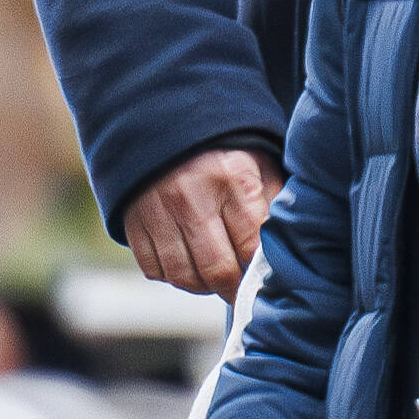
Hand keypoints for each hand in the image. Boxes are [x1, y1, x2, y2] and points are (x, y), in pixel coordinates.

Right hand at [122, 148, 279, 299]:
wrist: (166, 128)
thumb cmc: (224, 155)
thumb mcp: (258, 165)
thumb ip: (275, 203)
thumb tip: (284, 247)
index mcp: (232, 180)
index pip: (251, 247)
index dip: (258, 271)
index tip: (262, 279)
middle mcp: (193, 197)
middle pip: (218, 270)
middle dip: (233, 289)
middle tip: (239, 289)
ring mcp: (159, 212)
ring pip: (184, 277)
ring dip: (202, 287)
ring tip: (213, 279)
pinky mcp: (135, 222)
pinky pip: (155, 270)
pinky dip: (171, 276)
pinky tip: (185, 264)